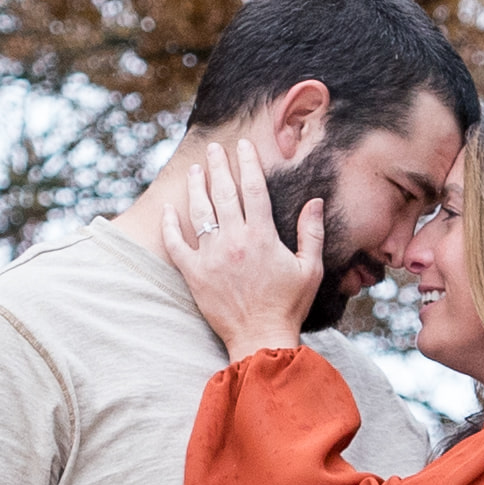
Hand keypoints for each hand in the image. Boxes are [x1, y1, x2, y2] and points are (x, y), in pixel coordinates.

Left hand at [141, 121, 326, 358]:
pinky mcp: (194, 274)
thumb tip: (316, 200)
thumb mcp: (311, 269)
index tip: (243, 146)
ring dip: (196, 187)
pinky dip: (170, 225)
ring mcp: (211, 257)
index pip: (254, 188)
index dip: (248, 163)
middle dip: (219, 166)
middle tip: (214, 149)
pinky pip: (176, 244)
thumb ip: (312, 233)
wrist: (260, 338)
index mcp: (263, 236)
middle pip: (224, 193)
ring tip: (195, 170)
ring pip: (199, 212)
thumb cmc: (289, 305)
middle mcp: (235, 241)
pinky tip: (168, 209)